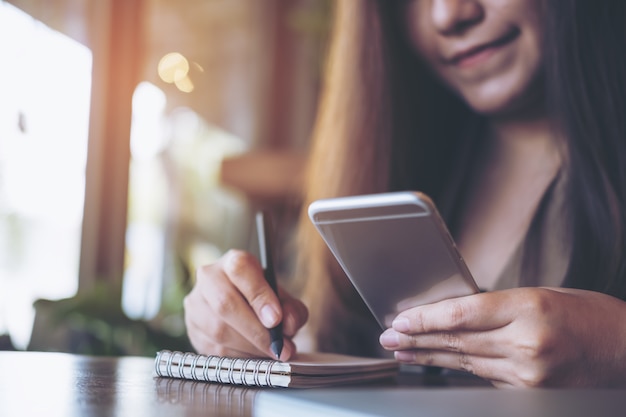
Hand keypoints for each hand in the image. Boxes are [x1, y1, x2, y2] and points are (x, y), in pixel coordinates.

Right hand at [184, 249, 307, 359]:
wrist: (240, 306)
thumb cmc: (263, 300)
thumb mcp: (283, 298)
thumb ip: (292, 309)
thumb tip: (288, 324)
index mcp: (232, 261)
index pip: (240, 270)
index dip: (259, 296)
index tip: (276, 319)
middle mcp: (208, 278)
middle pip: (225, 304)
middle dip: (256, 331)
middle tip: (279, 347)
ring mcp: (195, 304)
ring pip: (218, 330)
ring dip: (249, 347)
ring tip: (271, 353)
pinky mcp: (192, 329)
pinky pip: (213, 349)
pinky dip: (239, 357)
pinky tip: (254, 356)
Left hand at [379, 287, 625, 386]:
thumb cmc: (592, 317)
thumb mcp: (545, 295)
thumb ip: (500, 307)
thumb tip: (456, 312)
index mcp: (530, 308)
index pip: (462, 313)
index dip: (425, 318)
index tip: (401, 319)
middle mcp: (527, 343)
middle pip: (457, 340)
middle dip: (417, 340)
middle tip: (389, 338)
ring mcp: (529, 375)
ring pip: (466, 362)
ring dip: (430, 357)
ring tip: (403, 352)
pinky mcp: (532, 394)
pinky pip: (485, 378)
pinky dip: (459, 369)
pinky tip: (438, 363)